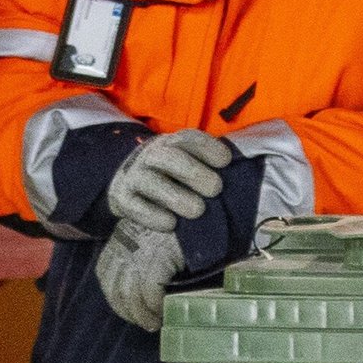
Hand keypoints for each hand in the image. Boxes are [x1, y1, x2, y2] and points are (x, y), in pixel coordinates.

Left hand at [95, 221, 188, 330]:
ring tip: (155, 323)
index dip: (117, 299)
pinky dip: (156, 306)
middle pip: (116, 290)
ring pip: (130, 295)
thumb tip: (135, 290)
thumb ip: (136, 254)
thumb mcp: (148, 235)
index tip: (132, 311)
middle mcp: (124, 245)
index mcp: (119, 239)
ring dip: (143, 315)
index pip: (105, 276)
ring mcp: (140, 251)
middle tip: (147, 323)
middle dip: (130, 313)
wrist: (201, 211)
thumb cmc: (178, 227)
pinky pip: (150, 291)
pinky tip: (164, 310)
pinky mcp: (158, 257)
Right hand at [104, 129, 233, 232]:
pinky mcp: (121, 198)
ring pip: (151, 182)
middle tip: (215, 189)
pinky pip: (134, 205)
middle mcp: (151, 156)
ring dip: (175, 196)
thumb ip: (208, 167)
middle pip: (170, 158)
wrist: (126, 180)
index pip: (188, 139)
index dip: (207, 147)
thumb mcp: (186, 161)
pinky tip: (170, 224)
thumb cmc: (170, 174)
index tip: (225, 161)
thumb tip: (240, 175)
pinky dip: (152, 215)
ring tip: (198, 210)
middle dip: (194, 172)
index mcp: (171, 143)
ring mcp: (134, 175)